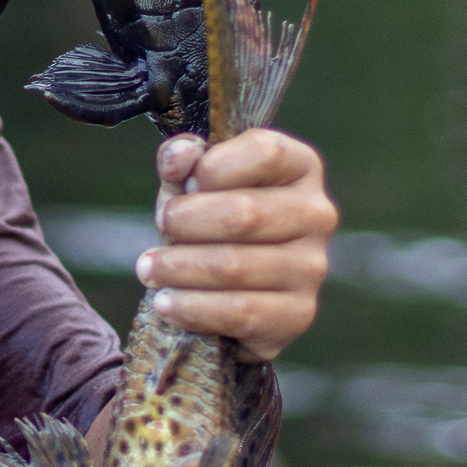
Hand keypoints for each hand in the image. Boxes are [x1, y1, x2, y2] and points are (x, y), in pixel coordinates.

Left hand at [134, 130, 333, 362]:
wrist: (225, 291)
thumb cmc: (208, 222)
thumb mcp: (190, 185)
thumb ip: (182, 163)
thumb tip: (180, 154)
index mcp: (300, 167)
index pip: (265, 153)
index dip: (212, 168)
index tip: (184, 185)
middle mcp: (316, 214)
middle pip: (244, 213)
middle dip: (186, 221)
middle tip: (161, 228)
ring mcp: (312, 267)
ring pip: (234, 265)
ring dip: (179, 268)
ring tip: (149, 269)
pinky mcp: (298, 314)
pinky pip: (241, 312)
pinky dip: (193, 308)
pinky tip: (167, 303)